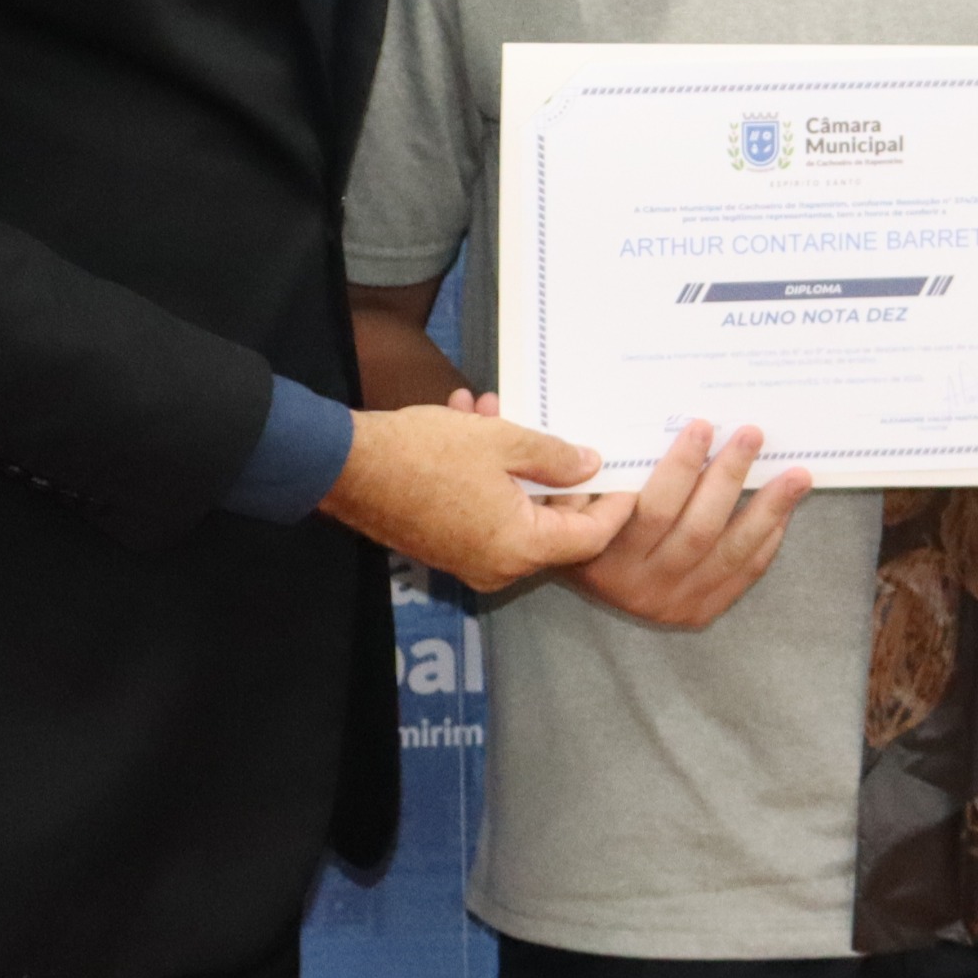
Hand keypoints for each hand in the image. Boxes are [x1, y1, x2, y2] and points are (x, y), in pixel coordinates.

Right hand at [321, 401, 634, 593]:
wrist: (347, 467)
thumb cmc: (426, 453)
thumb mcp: (501, 442)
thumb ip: (554, 457)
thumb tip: (591, 465)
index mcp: (519, 548)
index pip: (590, 538)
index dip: (614, 506)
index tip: (630, 475)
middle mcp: (498, 567)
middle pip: (555, 527)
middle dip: (557, 473)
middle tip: (559, 428)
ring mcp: (470, 561)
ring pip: (516, 511)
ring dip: (516, 463)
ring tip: (496, 409)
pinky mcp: (447, 546)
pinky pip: (485, 513)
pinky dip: (489, 475)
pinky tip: (472, 421)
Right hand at [562, 420, 813, 629]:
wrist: (581, 572)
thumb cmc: (581, 522)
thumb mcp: (573, 500)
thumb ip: (597, 474)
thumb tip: (639, 428)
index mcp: (608, 556)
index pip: (654, 510)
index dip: (681, 467)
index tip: (704, 426)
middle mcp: (643, 586)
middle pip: (699, 529)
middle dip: (730, 477)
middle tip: (753, 434)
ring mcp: (674, 603)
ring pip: (729, 553)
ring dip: (768, 510)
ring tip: (797, 475)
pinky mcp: (698, 612)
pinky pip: (741, 574)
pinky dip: (766, 540)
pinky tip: (783, 509)